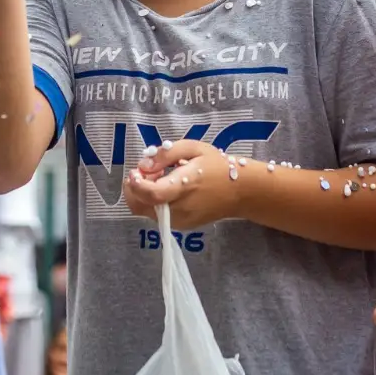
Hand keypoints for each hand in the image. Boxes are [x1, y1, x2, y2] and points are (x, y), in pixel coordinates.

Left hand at [122, 140, 245, 228]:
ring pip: (145, 212)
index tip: (136, 170)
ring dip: (143, 195)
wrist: (240, 191)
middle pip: (140, 206)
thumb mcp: (193, 148)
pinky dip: (153, 202)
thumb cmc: (217, 166)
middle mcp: (179, 209)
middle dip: (134, 188)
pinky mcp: (181, 226)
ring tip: (160, 177)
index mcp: (183, 187)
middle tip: (148, 171)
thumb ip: (165, 154)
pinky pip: (157, 215)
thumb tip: (143, 165)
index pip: (150, 194)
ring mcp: (180, 221)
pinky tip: (167, 187)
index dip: (135, 184)